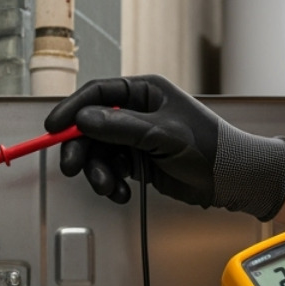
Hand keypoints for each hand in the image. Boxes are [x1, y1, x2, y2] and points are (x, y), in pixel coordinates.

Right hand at [42, 75, 284, 218]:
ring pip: (100, 152)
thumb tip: (84, 119)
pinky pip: (112, 169)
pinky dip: (112, 183)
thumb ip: (121, 127)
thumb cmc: (209, 147)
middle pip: (92, 126)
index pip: (98, 93)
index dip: (72, 109)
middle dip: (82, 149)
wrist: (232, 179)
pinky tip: (123, 193)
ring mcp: (137, 138)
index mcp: (144, 92)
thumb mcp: (162, 134)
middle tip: (73, 168)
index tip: (53, 127)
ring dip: (99, 172)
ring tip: (110, 188)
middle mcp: (137, 112)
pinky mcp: (139, 161)